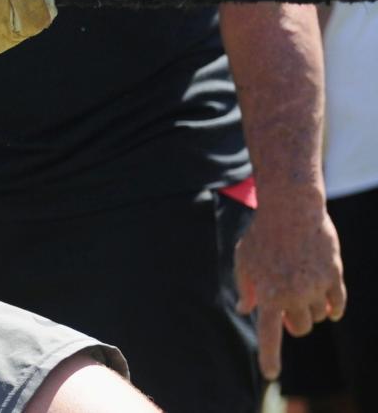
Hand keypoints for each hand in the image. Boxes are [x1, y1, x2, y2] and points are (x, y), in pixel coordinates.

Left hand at [235, 197, 345, 379]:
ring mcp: (316, 286)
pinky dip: (333, 309)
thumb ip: (245, 287)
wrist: (291, 208)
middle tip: (287, 311)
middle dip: (293, 324)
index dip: (270, 356)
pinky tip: (329, 308)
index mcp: (268, 292)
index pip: (268, 334)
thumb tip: (245, 310)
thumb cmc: (262, 234)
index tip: (271, 374)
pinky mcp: (334, 276)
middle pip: (298, 328)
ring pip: (317, 316)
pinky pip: (338, 305)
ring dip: (310, 311)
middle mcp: (293, 294)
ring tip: (301, 291)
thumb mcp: (244, 259)